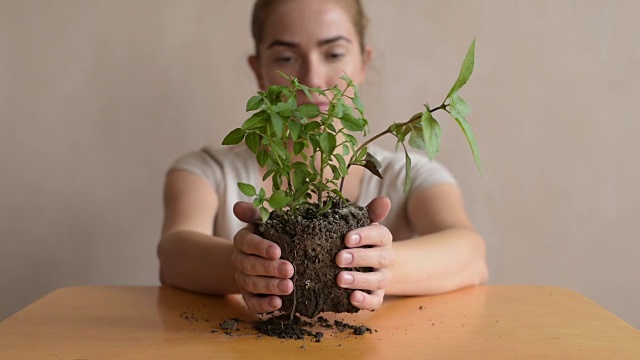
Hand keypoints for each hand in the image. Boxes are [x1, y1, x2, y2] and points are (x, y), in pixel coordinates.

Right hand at [231, 201, 293, 312]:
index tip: (277, 251)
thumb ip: (253, 214)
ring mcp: (243, 280)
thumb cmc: (268, 236)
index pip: (247, 243)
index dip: (261, 247)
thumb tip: (238, 206)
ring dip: (270, 287)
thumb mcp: (262, 223)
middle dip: (270, 269)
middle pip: (250, 266)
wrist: (257, 259)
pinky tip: (278, 305)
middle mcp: (239, 261)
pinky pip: (253, 304)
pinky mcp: (249, 297)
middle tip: (290, 270)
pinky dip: (264, 306)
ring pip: (252, 285)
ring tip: (289, 287)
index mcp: (242, 240)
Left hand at [335, 196, 393, 310]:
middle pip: (381, 258)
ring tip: (340, 279)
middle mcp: (386, 258)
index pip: (380, 235)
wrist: (365, 265)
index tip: (347, 238)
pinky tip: (352, 298)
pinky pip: (376, 301)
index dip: (365, 236)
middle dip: (360, 258)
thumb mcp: (360, 224)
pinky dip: (365, 301)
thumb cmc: (357, 241)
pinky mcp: (377, 296)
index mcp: (382, 239)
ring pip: (378, 280)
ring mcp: (382, 278)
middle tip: (339, 258)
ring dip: (359, 280)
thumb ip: (369, 213)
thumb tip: (384, 200)